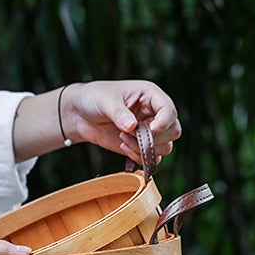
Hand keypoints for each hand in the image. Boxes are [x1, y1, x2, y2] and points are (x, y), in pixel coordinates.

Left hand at [64, 80, 180, 164]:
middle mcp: (154, 113)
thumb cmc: (94, 98)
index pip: (170, 110)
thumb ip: (119, 113)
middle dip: (154, 138)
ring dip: (144, 148)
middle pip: (174, 131)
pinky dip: (139, 157)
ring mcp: (148, 131)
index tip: (147, 130)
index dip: (163, 123)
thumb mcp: (105, 100)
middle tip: (131, 134)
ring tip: (123, 138)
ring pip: (165, 147)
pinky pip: (151, 158)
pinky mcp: (140, 145)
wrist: (80, 114)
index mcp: (150, 95)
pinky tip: (122, 146)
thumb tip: (132, 126)